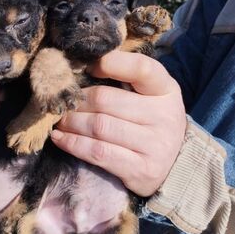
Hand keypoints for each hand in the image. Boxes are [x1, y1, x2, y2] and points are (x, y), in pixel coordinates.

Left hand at [51, 51, 186, 196]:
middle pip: (106, 100)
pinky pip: (98, 152)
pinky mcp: (141, 170)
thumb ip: (125, 78)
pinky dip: (73, 144)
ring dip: (71, 122)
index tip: (89, 67)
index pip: (141, 68)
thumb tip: (82, 67)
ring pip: (99, 127)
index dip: (112, 63)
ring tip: (60, 120)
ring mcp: (155, 145)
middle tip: (64, 103)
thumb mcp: (149, 94)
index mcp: (165, 89)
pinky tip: (59, 138)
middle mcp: (164, 115)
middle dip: (78, 101)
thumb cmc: (150, 120)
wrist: (174, 165)